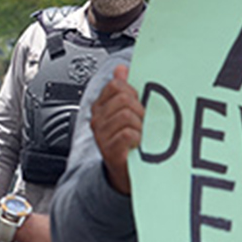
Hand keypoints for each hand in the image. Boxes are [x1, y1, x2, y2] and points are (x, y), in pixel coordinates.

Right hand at [93, 65, 143, 195]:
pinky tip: (138, 144)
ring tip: (141, 135)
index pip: (116, 85)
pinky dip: (139, 138)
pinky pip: (128, 134)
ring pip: (127, 115)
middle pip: (124, 98)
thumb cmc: (129, 141)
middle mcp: (98, 119)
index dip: (133, 92)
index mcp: (101, 107)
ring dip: (141, 126)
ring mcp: (102, 135)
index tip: (139, 104)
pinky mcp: (110, 150)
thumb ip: (124, 89)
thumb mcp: (127, 111)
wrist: (126, 172)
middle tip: (143, 123)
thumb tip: (121, 69)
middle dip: (140, 110)